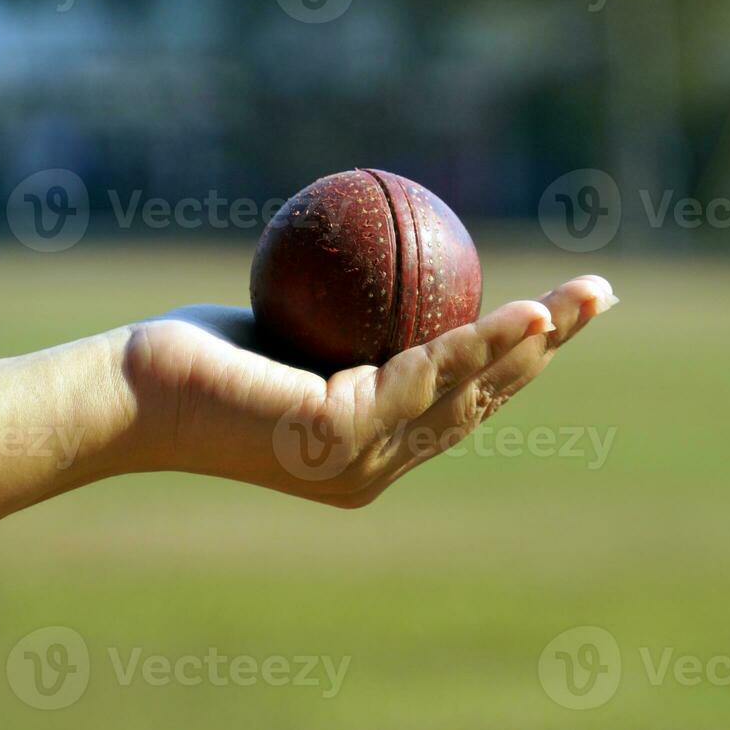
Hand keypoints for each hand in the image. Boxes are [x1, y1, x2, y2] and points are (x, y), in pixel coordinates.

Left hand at [115, 276, 616, 505]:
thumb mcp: (293, 327)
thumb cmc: (198, 357)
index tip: (558, 314)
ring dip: (534, 343)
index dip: (518, 361)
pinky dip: (480, 340)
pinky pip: (425, 374)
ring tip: (583, 302)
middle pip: (484, 400)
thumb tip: (392, 262)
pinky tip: (524, 312)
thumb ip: (346, 315)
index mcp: (372, 447)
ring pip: (469, 391)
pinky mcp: (341, 438)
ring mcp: (362, 461)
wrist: (128, 393)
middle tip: (601, 298)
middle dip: (549, 349)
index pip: (461, 401)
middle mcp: (377, 467)